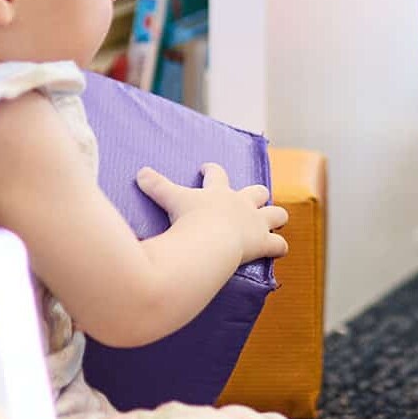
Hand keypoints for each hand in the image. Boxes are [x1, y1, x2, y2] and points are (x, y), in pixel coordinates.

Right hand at [136, 163, 288, 265]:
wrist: (210, 241)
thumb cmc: (190, 219)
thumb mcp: (171, 199)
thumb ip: (156, 186)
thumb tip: (139, 172)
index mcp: (219, 192)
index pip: (217, 174)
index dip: (212, 171)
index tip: (207, 168)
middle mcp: (241, 203)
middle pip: (257, 192)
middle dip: (256, 194)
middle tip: (253, 197)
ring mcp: (255, 222)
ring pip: (277, 214)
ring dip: (276, 216)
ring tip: (275, 219)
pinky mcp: (263, 243)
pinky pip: (278, 244)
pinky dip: (279, 247)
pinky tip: (279, 250)